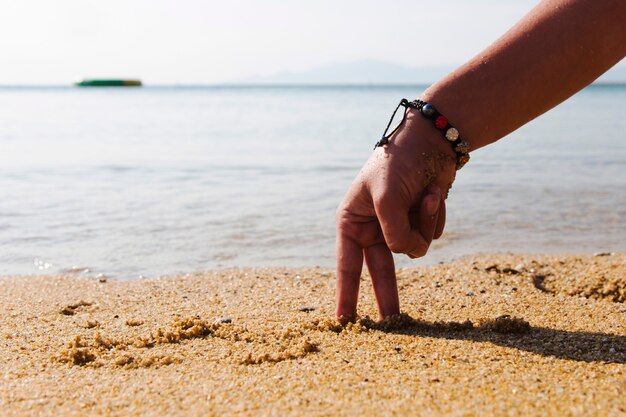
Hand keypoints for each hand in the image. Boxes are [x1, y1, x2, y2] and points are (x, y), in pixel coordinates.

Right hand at [335, 111, 456, 322]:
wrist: (432, 140)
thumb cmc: (398, 161)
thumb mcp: (386, 196)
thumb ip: (393, 231)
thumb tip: (408, 253)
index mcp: (352, 220)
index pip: (347, 265)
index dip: (347, 294)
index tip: (345, 322)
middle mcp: (372, 227)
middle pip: (381, 270)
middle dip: (388, 294)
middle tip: (392, 323)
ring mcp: (398, 226)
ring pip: (414, 249)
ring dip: (424, 224)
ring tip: (426, 194)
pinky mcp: (420, 221)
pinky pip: (431, 235)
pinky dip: (436, 216)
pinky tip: (434, 193)